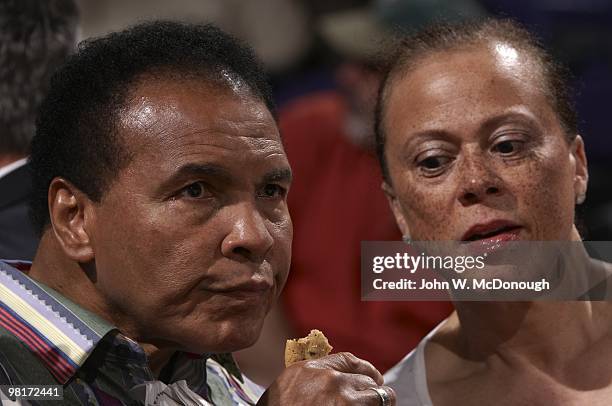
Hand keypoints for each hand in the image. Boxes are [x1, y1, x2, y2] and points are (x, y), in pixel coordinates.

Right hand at [257, 352, 395, 404]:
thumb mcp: (289, 387)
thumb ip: (312, 378)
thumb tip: (335, 379)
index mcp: (312, 369)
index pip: (349, 360)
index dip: (366, 369)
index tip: (374, 378)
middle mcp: (331, 380)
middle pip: (366, 379)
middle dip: (372, 391)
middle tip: (375, 400)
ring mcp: (343, 401)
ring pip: (378, 396)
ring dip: (379, 403)